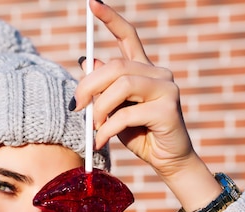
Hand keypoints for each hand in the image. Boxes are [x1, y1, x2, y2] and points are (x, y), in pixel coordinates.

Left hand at [72, 0, 222, 211]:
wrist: (167, 161)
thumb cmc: (139, 135)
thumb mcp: (113, 110)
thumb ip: (103, 88)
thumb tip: (86, 60)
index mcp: (144, 70)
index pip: (128, 36)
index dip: (110, 18)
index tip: (91, 3)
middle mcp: (158, 74)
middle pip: (116, 65)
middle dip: (89, 85)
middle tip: (76, 106)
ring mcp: (167, 89)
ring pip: (122, 85)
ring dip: (99, 108)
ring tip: (93, 128)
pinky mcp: (168, 109)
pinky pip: (127, 113)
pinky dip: (107, 129)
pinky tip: (100, 141)